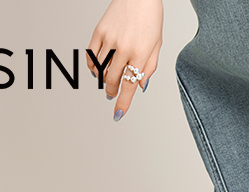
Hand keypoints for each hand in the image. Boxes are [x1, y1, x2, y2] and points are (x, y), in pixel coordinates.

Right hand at [87, 0, 163, 120]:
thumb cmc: (150, 18)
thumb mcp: (157, 46)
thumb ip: (149, 68)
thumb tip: (140, 87)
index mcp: (140, 54)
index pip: (129, 86)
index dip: (123, 103)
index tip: (118, 115)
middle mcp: (124, 48)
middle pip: (113, 80)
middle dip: (112, 92)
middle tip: (112, 95)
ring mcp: (110, 39)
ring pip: (101, 69)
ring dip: (103, 80)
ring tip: (107, 80)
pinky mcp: (99, 30)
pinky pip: (91, 55)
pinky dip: (92, 66)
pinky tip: (97, 69)